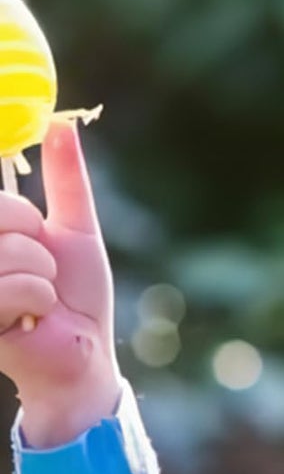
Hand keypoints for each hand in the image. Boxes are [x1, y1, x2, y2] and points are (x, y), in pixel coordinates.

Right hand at [0, 119, 119, 416]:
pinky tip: (31, 320)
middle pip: (4, 214)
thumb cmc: (76, 294)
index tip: (32, 235)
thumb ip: (65, 179)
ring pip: (11, 252)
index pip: (0, 202)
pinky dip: (38, 300)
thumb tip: (61, 123)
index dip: (17, 216)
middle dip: (37, 243)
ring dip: (41, 277)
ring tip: (38, 301)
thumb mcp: (76, 229)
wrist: (84, 350)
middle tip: (42, 273)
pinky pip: (15, 287)